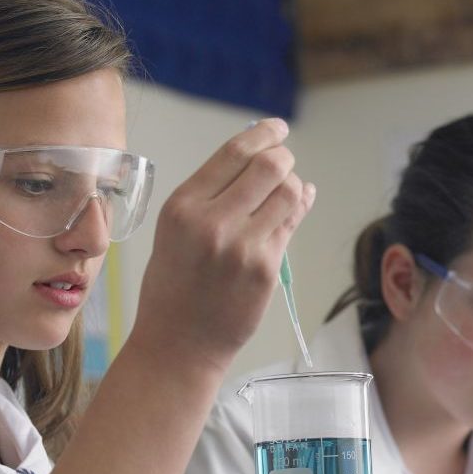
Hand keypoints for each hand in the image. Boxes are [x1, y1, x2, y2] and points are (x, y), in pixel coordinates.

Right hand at [131, 118, 315, 370]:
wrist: (179, 344)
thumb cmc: (174, 287)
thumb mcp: (176, 232)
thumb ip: (211, 197)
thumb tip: (258, 159)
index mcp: (183, 207)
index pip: (234, 152)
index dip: (264, 133)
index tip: (278, 129)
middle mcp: (212, 222)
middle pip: (269, 166)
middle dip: (284, 158)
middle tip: (284, 164)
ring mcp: (242, 246)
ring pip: (289, 192)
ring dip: (293, 185)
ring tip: (286, 192)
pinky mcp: (265, 269)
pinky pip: (291, 224)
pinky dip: (299, 208)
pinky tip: (298, 204)